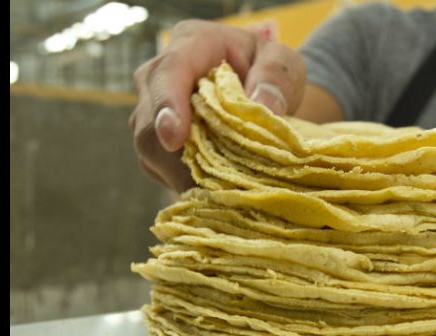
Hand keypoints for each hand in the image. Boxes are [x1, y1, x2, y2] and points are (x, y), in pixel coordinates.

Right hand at [129, 20, 306, 192]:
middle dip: (179, 156)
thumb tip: (263, 105)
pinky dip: (184, 181)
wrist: (258, 87)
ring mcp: (150, 110)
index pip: (170, 72)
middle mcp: (159, 75)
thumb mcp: (285, 64)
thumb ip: (277, 77)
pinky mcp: (154, 142)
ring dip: (182, 173)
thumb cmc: (269, 71)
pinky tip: (211, 191)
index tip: (175, 138)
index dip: (168, 105)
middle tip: (216, 186)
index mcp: (192, 44)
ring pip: (151, 149)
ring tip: (219, 192)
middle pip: (150, 120)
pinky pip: (159, 167)